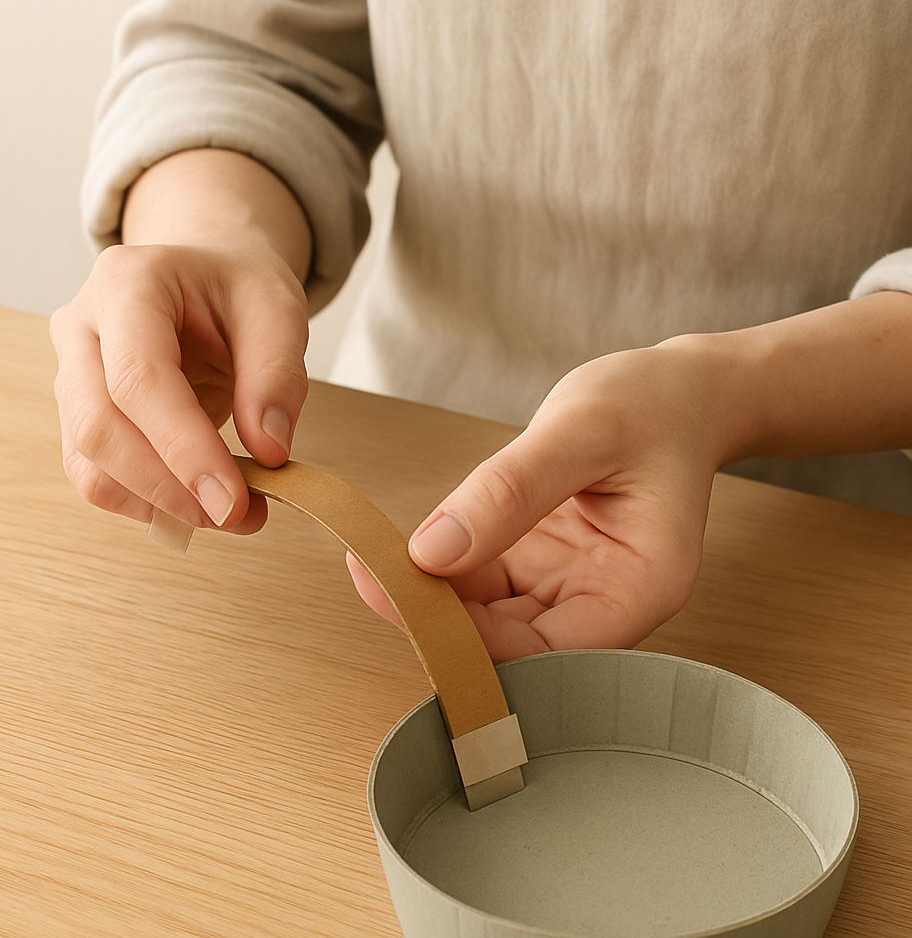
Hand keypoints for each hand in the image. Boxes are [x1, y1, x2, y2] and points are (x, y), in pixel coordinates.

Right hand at [50, 240, 307, 532]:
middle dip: (168, 486)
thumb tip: (268, 452)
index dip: (183, 448)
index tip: (233, 500)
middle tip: (238, 515)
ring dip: (158, 503)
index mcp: (128, 284)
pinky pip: (96, 474)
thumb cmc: (237, 289)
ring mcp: (69, 371)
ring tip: (232, 511)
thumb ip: (277, 376)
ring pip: (89, 461)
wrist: (206, 280)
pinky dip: (146, 502)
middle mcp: (82, 325)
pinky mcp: (77, 413)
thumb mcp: (278, 309)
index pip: (138, 378)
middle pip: (99, 425)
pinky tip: (198, 502)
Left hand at [349, 342, 725, 661]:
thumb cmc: (651, 406)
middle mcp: (605, 604)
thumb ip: (510, 490)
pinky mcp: (544, 564)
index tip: (399, 595)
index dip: (467, 639)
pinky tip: (405, 547)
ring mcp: (571, 587)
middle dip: (440, 621)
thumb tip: (433, 551)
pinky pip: (485, 582)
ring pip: (489, 618)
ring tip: (375, 560)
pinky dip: (445, 568)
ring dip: (434, 596)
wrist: (676, 394)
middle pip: (511, 645)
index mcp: (639, 590)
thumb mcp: (581, 430)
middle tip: (370, 576)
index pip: (544, 651)